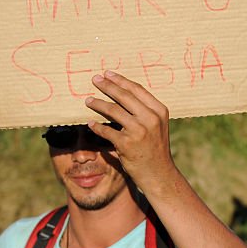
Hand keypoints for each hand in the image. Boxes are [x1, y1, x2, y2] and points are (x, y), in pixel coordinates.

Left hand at [84, 71, 175, 187]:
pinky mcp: (127, 144)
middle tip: (95, 79)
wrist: (159, 173)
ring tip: (87, 100)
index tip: (108, 74)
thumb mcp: (157, 125)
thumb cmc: (155, 148)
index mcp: (159, 110)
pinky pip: (106, 130)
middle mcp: (150, 118)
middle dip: (107, 86)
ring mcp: (139, 131)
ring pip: (113, 110)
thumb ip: (144, 110)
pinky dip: (97, 126)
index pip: (137, 89)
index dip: (120, 80)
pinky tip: (91, 123)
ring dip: (97, 103)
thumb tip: (122, 93)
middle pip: (124, 96)